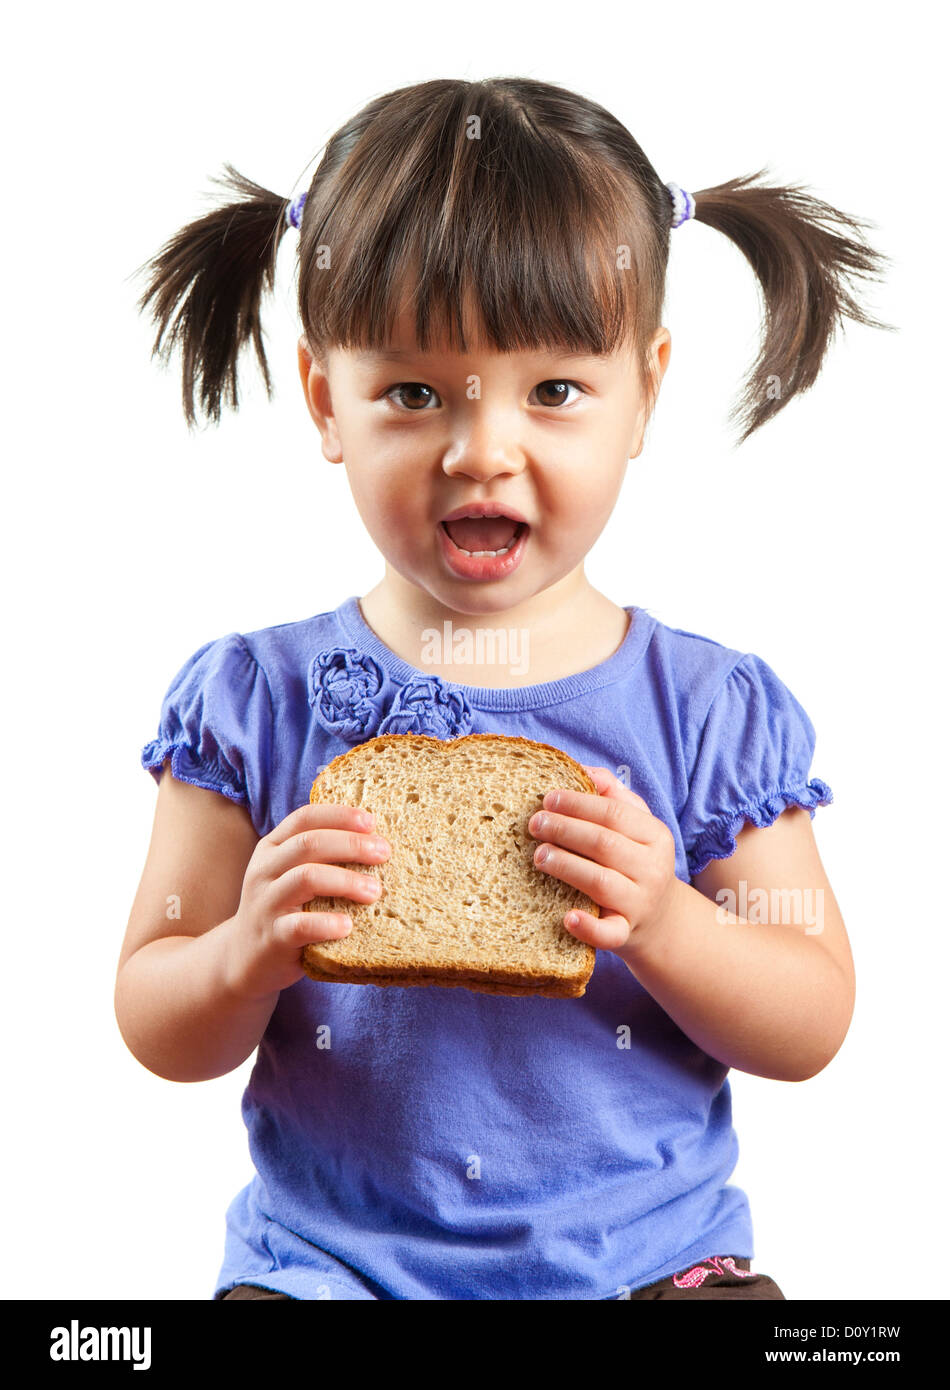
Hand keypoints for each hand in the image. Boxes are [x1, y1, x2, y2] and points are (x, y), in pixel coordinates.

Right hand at [225, 802, 390, 999]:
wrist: (245, 958)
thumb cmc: (284, 910)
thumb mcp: (291, 875)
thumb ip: (319, 856)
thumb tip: (375, 840)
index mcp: (272, 848)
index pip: (305, 818)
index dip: (339, 816)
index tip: (372, 822)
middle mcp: (265, 870)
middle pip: (309, 843)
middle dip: (351, 844)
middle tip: (383, 853)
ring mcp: (266, 903)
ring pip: (306, 877)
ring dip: (346, 880)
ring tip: (374, 891)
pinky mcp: (273, 936)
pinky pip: (300, 925)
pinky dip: (327, 923)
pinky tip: (348, 926)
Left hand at [527, 765, 677, 953]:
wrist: (660, 920)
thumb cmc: (636, 862)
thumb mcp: (636, 826)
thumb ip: (613, 795)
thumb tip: (583, 768)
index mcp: (655, 835)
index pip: (614, 814)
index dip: (578, 804)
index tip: (547, 798)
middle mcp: (652, 868)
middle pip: (604, 844)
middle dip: (565, 830)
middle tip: (534, 824)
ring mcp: (640, 903)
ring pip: (601, 882)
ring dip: (566, 866)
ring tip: (539, 856)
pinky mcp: (627, 933)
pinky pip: (609, 933)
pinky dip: (588, 927)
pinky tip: (567, 917)